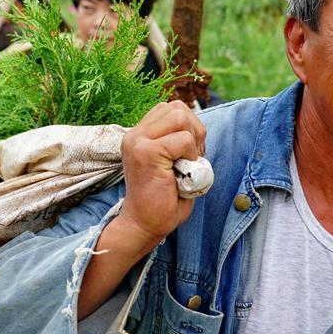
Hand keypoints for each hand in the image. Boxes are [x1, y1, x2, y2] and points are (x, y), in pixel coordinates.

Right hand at [118, 100, 206, 249]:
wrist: (144, 225)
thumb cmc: (163, 199)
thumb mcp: (171, 161)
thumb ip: (178, 139)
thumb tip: (197, 125)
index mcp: (139, 134)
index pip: (171, 108)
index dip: (189, 127)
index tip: (188, 153)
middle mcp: (135, 134)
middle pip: (178, 108)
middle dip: (195, 131)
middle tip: (191, 159)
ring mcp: (138, 141)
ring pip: (181, 118)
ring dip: (193, 142)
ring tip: (186, 164)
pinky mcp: (146, 152)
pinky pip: (184, 140)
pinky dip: (192, 156)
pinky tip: (182, 173)